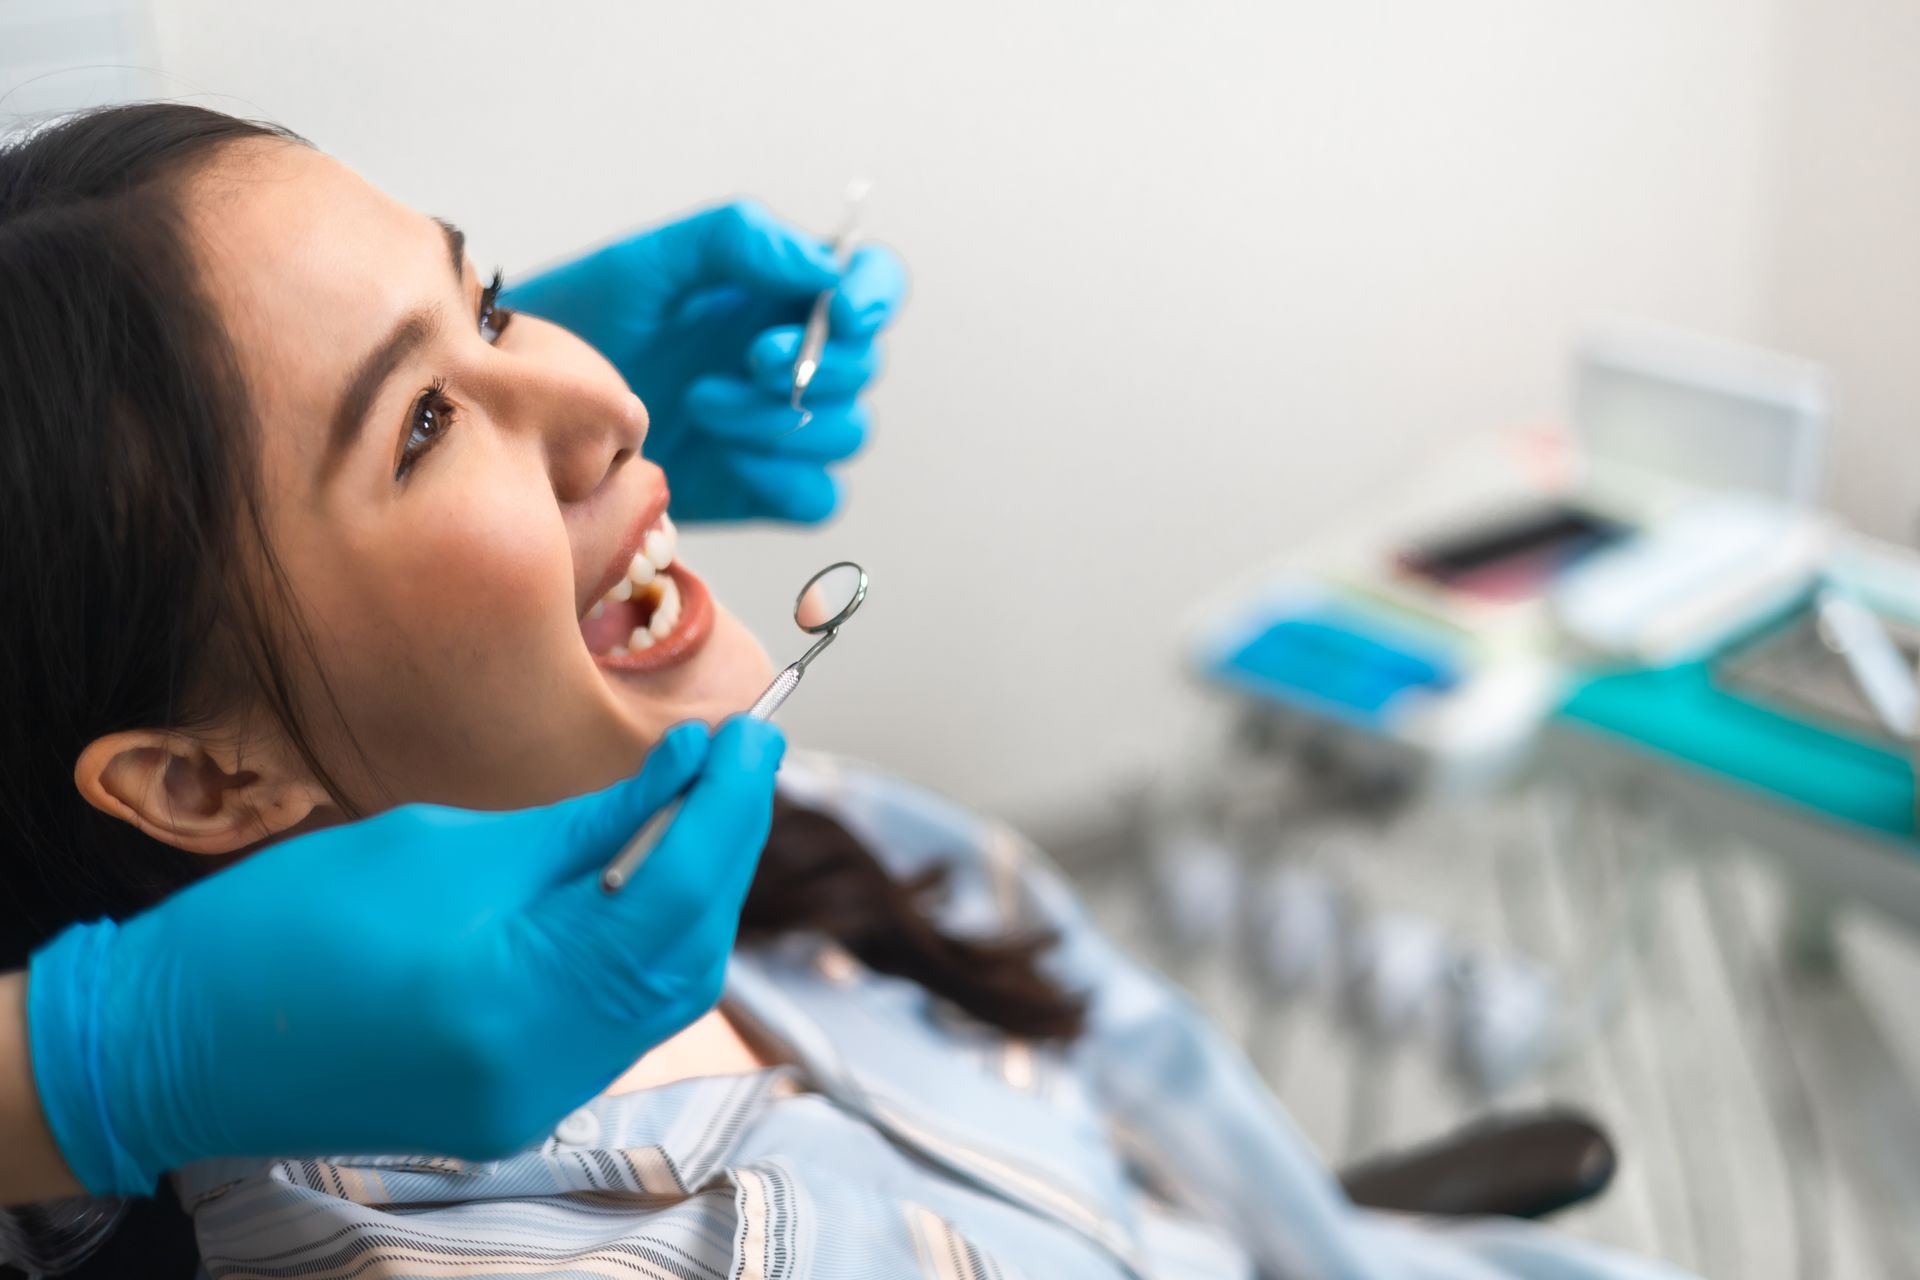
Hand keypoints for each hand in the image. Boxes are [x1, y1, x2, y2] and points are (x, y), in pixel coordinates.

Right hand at [26, 717, 784, 1195]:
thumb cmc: (288, 925)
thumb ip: (583, 826)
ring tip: (707, 810)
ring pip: (663, 995)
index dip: (727, 804)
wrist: (174, 1042)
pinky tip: (648, 884)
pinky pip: (616, 1026)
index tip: (751, 734)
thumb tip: (685, 775)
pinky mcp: (517, 1111)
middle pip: (688, 952)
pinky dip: (643, 950)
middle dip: (726, 850)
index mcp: (518, 992)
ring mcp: (534, 1103)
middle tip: (744, 760)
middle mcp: (543, 1068)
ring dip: (694, 901)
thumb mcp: (446, 846)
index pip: (672, 889)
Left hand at [504, 201, 906, 523]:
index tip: (841, 309)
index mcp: (777, 295)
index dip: (875, 296)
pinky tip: (725, 458)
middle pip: (862, 368)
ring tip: (702, 403)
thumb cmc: (581, 323)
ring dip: (781, 420)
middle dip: (815, 366)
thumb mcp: (650, 261)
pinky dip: (784, 479)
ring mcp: (777, 429)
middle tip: (747, 360)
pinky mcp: (757, 488)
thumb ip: (737, 241)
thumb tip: (820, 264)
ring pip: (843, 434)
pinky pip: (814, 497)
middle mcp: (790, 361)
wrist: (527, 406)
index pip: (871, 283)